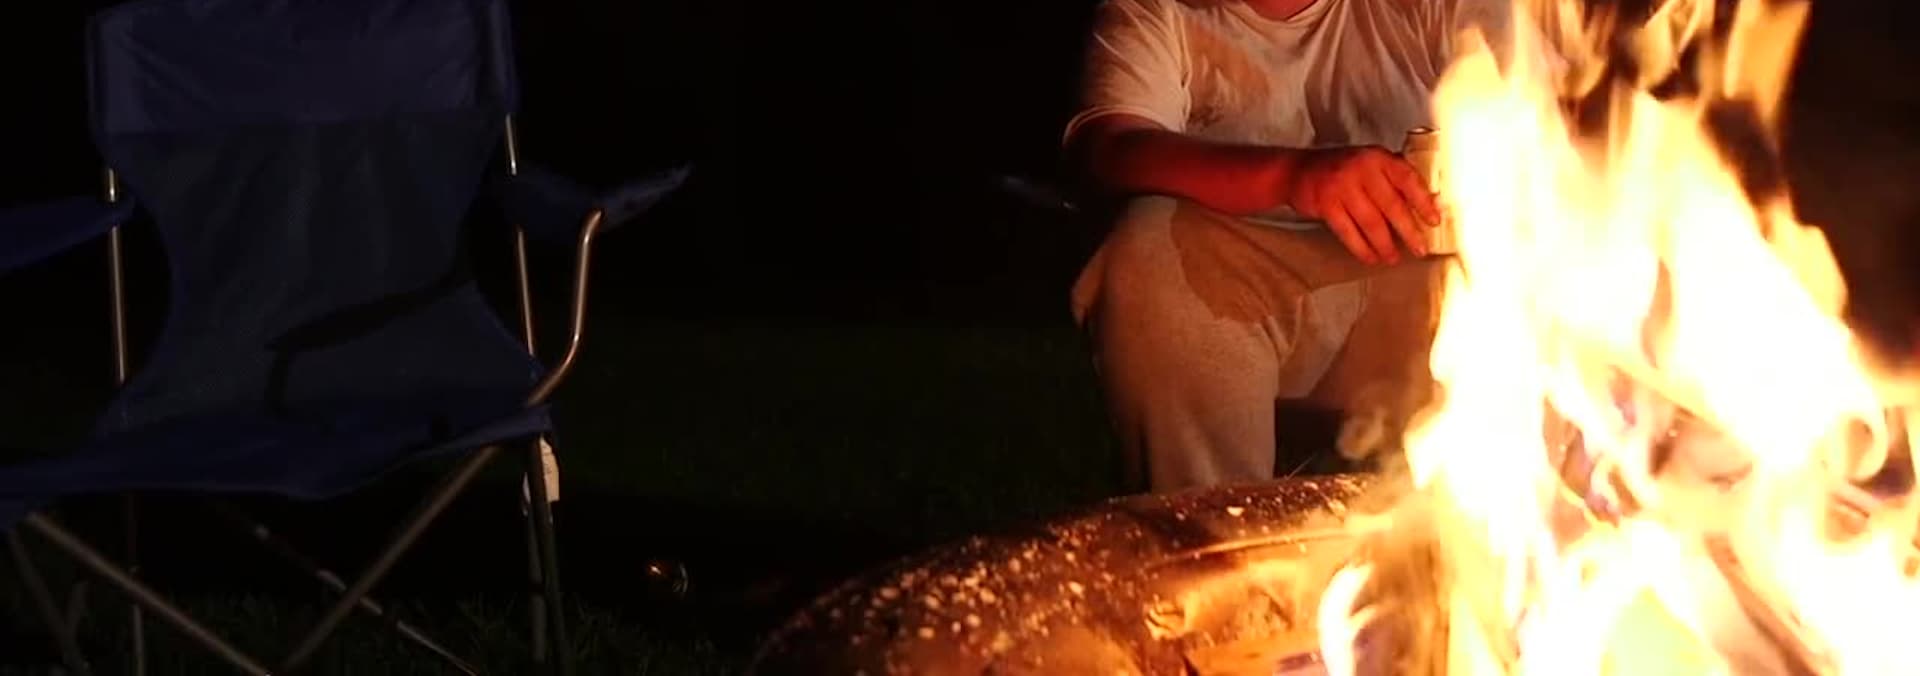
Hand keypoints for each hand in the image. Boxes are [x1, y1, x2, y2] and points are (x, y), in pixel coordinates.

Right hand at [1285, 146, 1441, 264]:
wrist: (1297, 170)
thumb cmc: (1340, 169)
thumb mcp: (1369, 162)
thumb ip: (1393, 177)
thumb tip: (1426, 202)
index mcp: (1377, 157)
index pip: (1407, 179)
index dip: (1423, 202)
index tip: (1433, 221)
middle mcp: (1361, 169)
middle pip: (1391, 205)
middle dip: (1408, 231)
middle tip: (1420, 249)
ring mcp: (1342, 187)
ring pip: (1370, 222)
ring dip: (1385, 245)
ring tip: (1393, 258)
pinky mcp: (1326, 205)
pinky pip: (1348, 232)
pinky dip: (1361, 248)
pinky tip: (1370, 257)